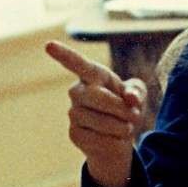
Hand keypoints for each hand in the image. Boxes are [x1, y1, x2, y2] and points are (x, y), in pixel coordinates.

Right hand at [46, 40, 146, 186]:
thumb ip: (137, 92)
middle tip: (135, 115)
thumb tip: (130, 99)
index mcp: (93, 75)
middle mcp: (77, 91)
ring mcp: (73, 113)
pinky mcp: (74, 134)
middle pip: (96, 97)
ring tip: (125, 127)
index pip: (77, 63)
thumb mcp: (138, 95)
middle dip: (120, 108)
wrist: (119, 137)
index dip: (64, 54)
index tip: (49, 45)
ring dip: (122, 127)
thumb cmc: (127, 108)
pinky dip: (115, 141)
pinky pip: (99, 139)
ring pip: (101, 121)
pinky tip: (114, 138)